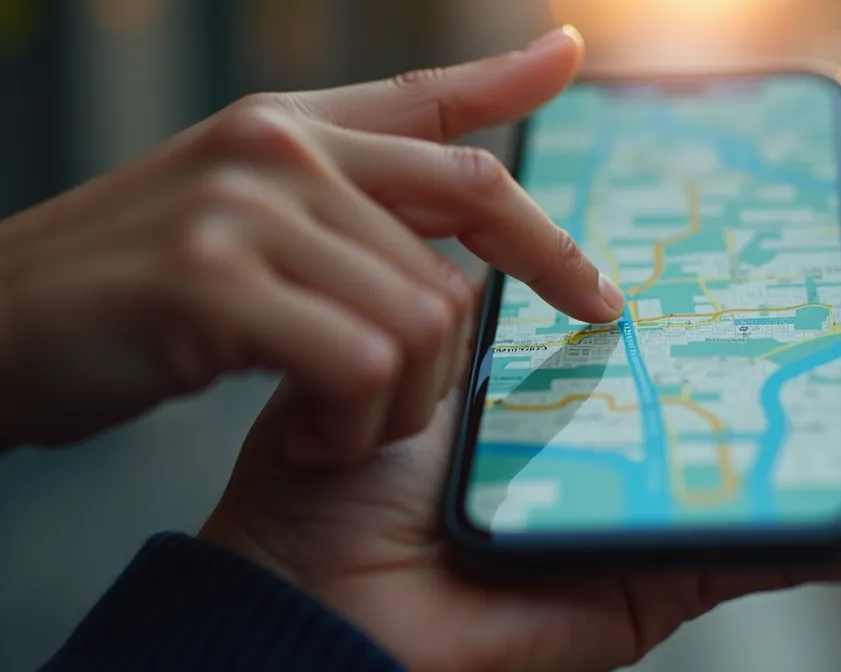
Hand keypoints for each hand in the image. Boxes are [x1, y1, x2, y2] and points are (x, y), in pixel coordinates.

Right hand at [0, 27, 621, 455]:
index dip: (518, 96)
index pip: (441, 119)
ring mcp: (244, 207)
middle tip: (393, 412)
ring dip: (397, 404)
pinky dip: (351, 423)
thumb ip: (350, 196)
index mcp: (291, 128)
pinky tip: (304, 434)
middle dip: (450, 363)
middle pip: (457, 261)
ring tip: (331, 425)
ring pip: (422, 319)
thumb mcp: (241, 219)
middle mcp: (277, 148)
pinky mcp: (211, 281)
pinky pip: (360, 365)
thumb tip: (459, 218)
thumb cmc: (129, 294)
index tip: (572, 66)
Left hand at [201, 192, 840, 671]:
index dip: (799, 234)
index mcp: (611, 349)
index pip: (730, 282)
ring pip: (814, 442)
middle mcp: (658, 414)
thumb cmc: (359, 442)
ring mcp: (677, 495)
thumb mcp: (441, 313)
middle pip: (794, 348)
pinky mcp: (675, 576)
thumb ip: (510, 239)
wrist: (317, 582)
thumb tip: (551, 131)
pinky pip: (785, 556)